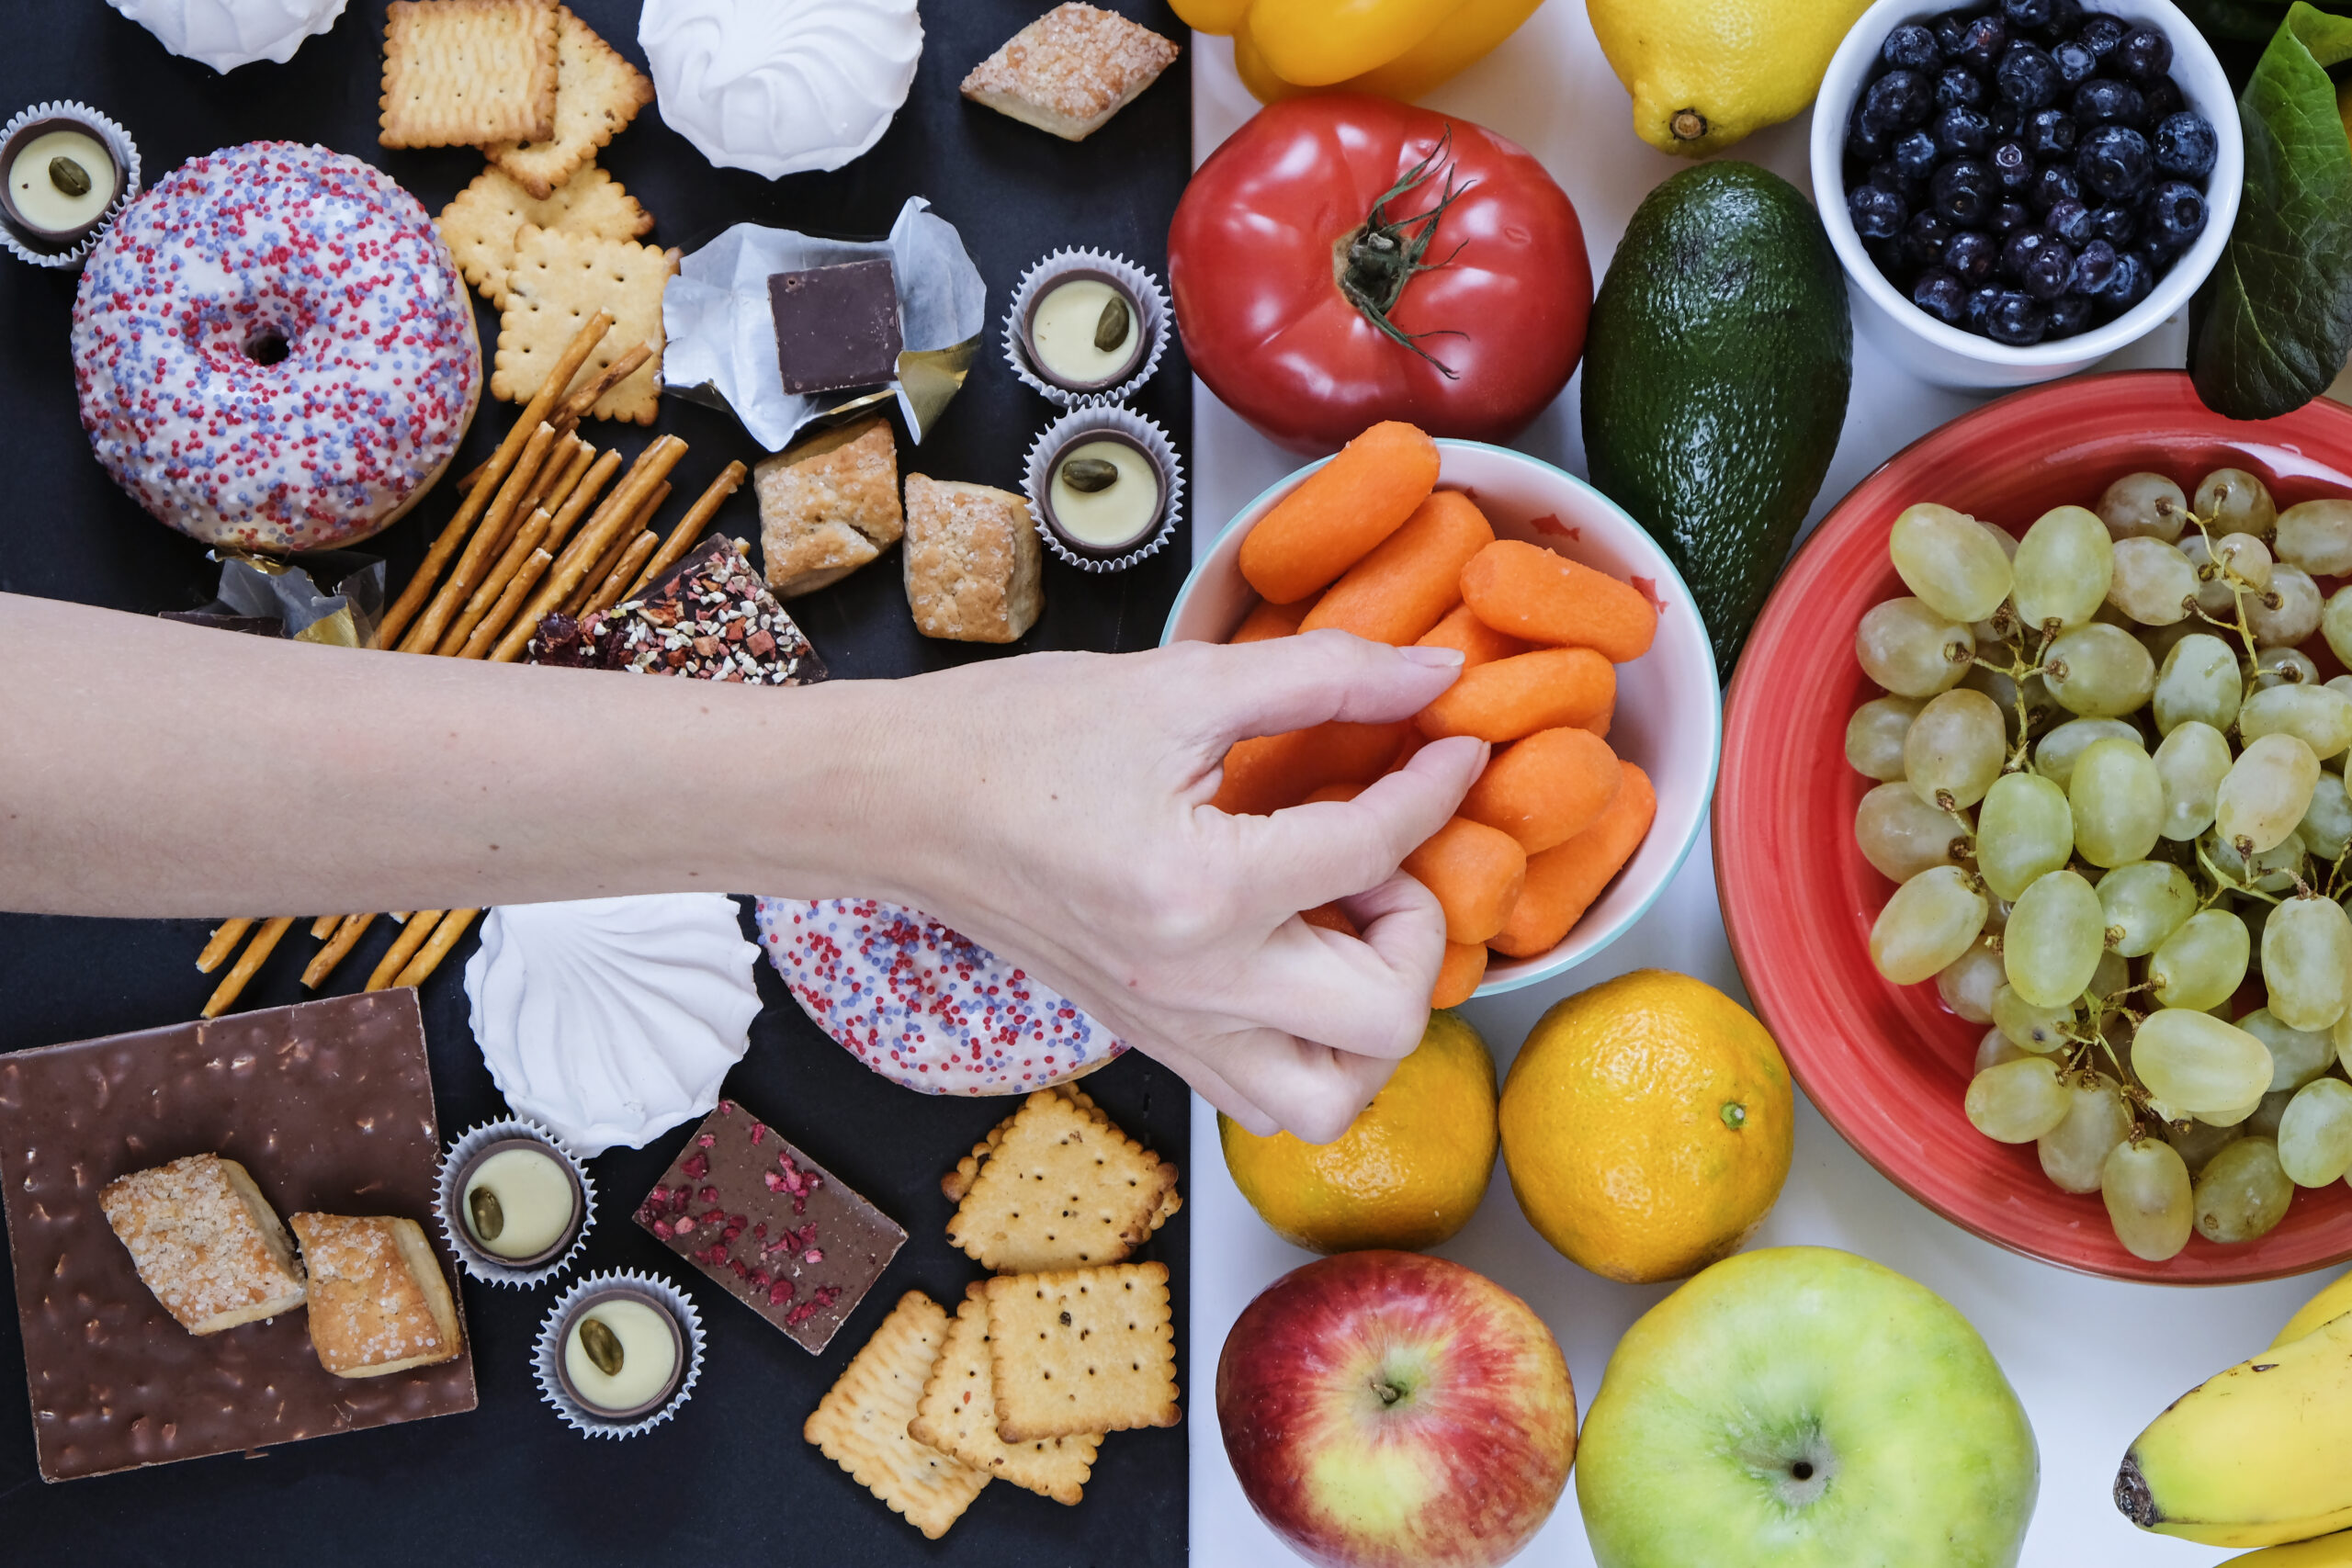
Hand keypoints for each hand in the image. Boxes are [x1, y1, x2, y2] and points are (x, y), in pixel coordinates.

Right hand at [856, 632, 1485, 1141]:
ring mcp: (1170, 1030)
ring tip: (1344, 931)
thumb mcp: (1178, 683)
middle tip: (1382, 865)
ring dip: (1374, 1021)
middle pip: (1385, 1020)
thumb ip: (1323, 677)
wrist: (898, 801)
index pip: (1373, 853)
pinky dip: (1314, 1046)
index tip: (1453, 748)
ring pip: (1331, 1099)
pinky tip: (1295, 956)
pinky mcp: (1151, 1042)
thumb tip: (1429, 676)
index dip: (1435, 787)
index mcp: (1198, 892)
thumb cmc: (1015, 737)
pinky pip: (1267, 1097)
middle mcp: (1193, 987)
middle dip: (1418, 935)